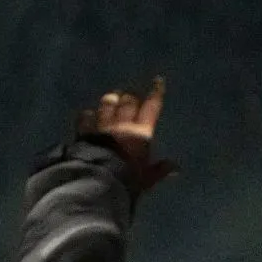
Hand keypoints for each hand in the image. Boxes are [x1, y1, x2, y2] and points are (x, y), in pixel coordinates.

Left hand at [75, 76, 178, 195]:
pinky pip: (86, 118)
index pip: (151, 108)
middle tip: (131, 95)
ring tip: (113, 96)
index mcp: (141, 133)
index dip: (155, 93)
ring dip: (111, 100)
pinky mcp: (85, 132)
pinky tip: (89, 113)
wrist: (98, 180)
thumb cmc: (127, 180)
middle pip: (128, 103)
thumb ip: (159, 170)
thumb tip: (176, 168)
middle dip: (131, 97)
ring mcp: (102, 126)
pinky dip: (89, 115)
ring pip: (107, 105)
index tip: (158, 81)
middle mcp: (122, 124)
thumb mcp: (147, 179)